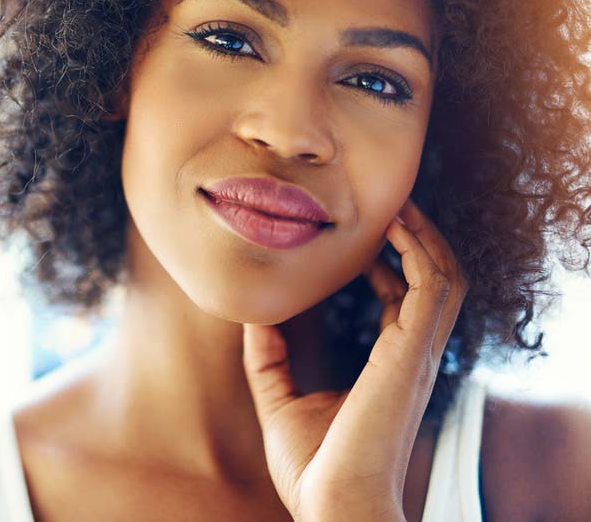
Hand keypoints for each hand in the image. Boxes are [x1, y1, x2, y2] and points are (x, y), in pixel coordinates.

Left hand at [241, 199, 468, 521]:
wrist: (332, 506)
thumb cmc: (315, 469)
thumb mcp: (281, 401)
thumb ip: (268, 359)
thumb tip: (252, 318)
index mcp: (389, 366)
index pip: (404, 300)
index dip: (390, 263)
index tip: (362, 237)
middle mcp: (410, 356)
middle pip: (432, 281)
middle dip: (416, 238)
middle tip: (389, 204)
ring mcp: (417, 353)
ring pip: (443, 277)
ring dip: (423, 236)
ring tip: (396, 203)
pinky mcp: (413, 352)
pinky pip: (434, 287)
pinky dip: (421, 250)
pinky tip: (396, 226)